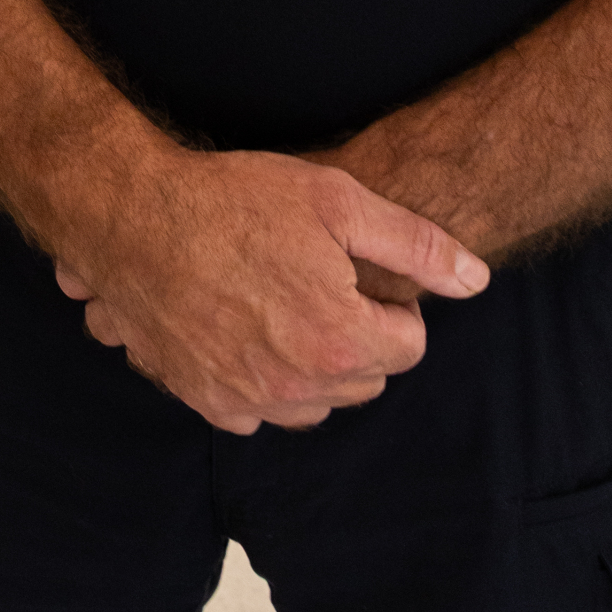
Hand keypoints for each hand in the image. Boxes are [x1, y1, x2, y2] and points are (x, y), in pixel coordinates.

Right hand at [50, 147, 487, 434]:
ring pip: (315, 402)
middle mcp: (299, 389)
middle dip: (357, 337)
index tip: (358, 270)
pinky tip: (243, 327)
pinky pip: (260, 411)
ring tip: (282, 301)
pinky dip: (262, 380)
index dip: (391, 302)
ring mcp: (249, 402)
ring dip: (313, 364)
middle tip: (320, 280)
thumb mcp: (337, 200)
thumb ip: (416, 246)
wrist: (136, 218)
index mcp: (341, 343)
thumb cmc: (235, 201)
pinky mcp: (207, 402)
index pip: (409, 346)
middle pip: (365, 380)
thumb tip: (475, 280)